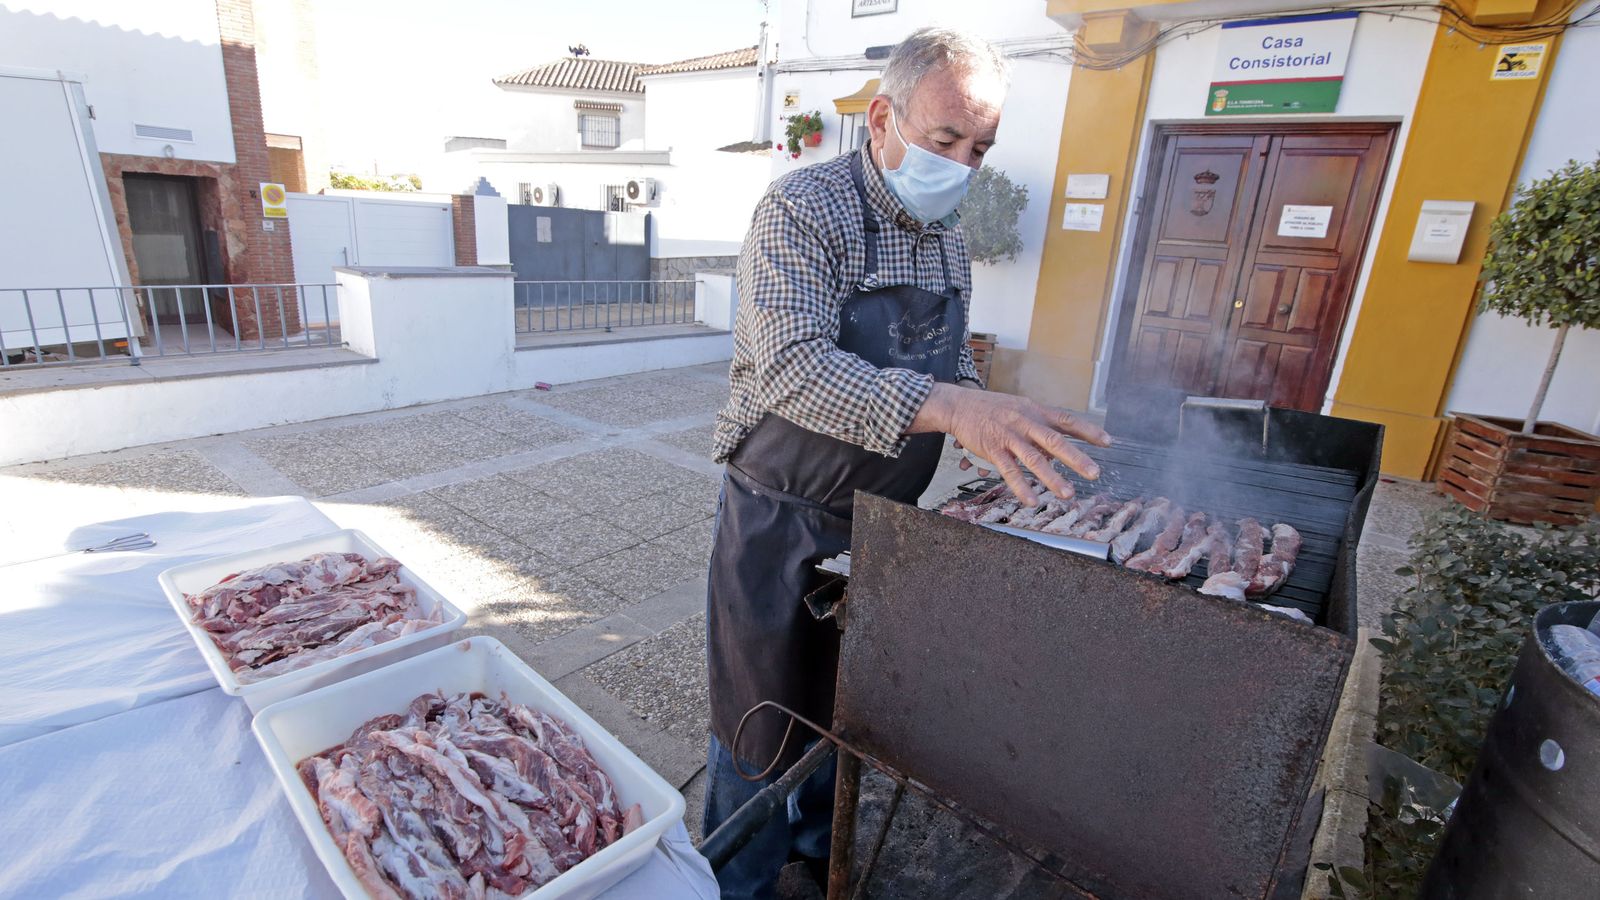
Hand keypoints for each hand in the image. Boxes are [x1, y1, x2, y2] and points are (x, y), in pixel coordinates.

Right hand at [912, 383, 1110, 505]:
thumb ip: (1041, 428)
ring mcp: (1009, 436)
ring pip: (1034, 458)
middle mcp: (1026, 422)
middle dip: (1077, 458)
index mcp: (1036, 412)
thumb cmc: (993, 409)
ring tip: (1068, 494)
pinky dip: (1021, 486)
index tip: (1108, 442)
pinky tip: (1032, 500)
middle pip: (1055, 441)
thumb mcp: (1021, 410)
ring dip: (1052, 477)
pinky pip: (1010, 470)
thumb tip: (1060, 451)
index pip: (1067, 420)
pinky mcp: (993, 449)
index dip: (1088, 431)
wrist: (959, 405)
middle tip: (1094, 473)